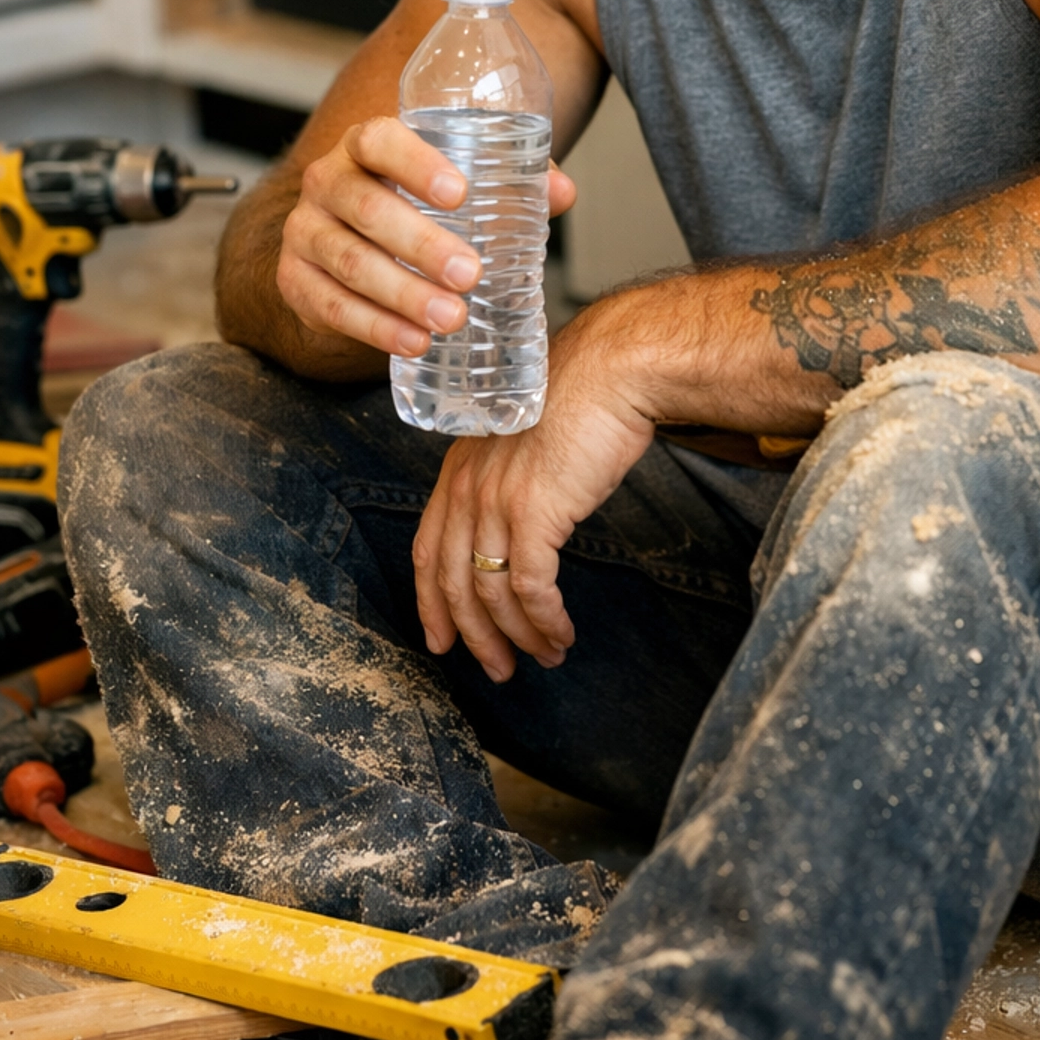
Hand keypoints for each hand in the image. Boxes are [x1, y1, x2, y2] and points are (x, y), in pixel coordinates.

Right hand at [277, 115, 575, 358]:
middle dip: (421, 243)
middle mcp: (326, 182)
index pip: (379, 140)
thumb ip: (509, 180)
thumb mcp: (455, 184)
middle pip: (367, 207)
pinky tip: (414, 341)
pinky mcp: (295, 282)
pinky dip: (375, 327)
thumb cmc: (413, 203)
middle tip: (472, 274)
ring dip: (402, 294)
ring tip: (451, 317)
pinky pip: (331, 307)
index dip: (416, 163)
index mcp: (364, 146)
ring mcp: (304, 233)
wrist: (350, 241)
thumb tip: (562, 191)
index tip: (461, 193)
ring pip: (350, 262)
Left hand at [412, 321, 653, 680]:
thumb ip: (509, 482)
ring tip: (546, 656)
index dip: (431, 604)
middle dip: (475, 636)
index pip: (428, 551)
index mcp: (459, 469)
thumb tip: (521, 529)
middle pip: (455, 584)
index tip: (441, 641)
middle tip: (498, 669)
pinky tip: (561, 634)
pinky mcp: (535, 514)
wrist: (612, 370)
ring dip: (519, 636)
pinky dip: (545, 621)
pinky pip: (532, 589)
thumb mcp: (526, 441)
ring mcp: (497, 502)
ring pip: (492, 594)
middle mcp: (468, 488)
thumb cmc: (582, 398)